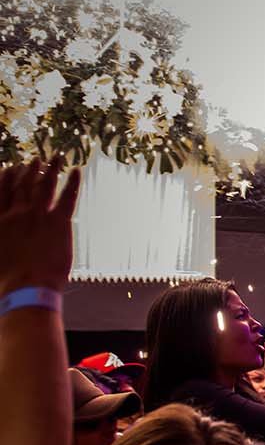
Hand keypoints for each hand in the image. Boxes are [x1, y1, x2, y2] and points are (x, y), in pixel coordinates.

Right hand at [0, 157, 81, 293]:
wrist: (26, 287)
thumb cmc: (6, 279)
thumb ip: (2, 238)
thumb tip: (5, 232)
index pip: (2, 192)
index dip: (8, 177)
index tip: (13, 167)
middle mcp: (17, 213)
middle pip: (23, 186)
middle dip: (29, 171)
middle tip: (35, 160)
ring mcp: (38, 216)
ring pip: (45, 186)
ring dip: (51, 169)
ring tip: (56, 157)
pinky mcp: (59, 222)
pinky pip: (68, 197)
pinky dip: (73, 182)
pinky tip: (77, 170)